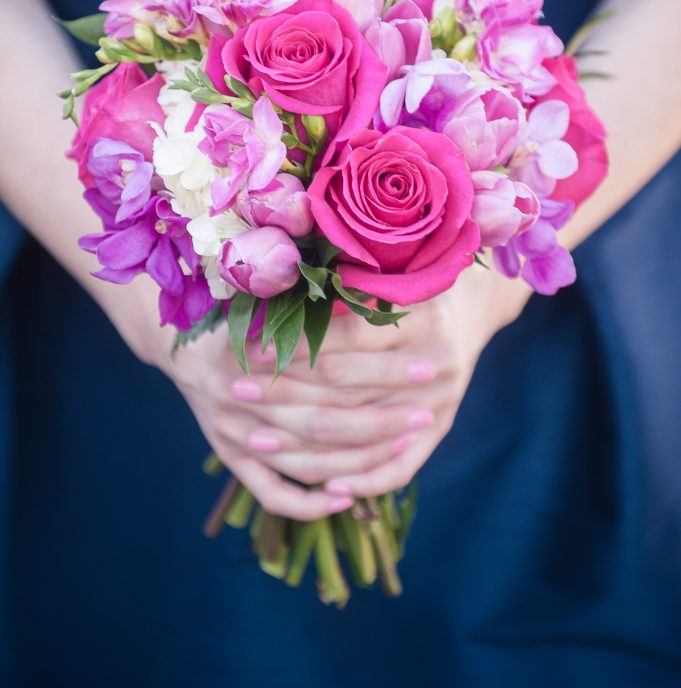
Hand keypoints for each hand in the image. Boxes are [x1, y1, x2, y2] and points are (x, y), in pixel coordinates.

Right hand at [108, 274, 449, 518]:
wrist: (178, 342)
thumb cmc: (239, 309)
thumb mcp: (272, 294)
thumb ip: (315, 300)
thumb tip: (381, 295)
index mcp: (251, 346)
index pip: (331, 365)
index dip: (381, 368)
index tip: (425, 364)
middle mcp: (237, 393)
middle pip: (324, 417)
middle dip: (381, 417)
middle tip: (426, 409)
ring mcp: (231, 431)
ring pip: (307, 458)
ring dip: (360, 458)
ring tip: (404, 444)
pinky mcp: (227, 456)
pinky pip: (271, 491)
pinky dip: (309, 501)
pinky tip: (347, 497)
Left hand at [206, 262, 530, 502]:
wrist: (469, 312)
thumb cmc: (415, 283)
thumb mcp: (389, 276)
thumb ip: (345, 290)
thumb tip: (275, 299)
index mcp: (424, 320)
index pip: (347, 338)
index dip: (296, 343)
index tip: (249, 347)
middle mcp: (436, 367)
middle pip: (346, 390)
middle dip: (285, 392)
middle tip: (236, 389)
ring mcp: (439, 406)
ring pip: (362, 437)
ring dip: (305, 443)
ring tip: (254, 439)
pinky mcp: (439, 435)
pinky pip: (396, 470)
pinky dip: (358, 480)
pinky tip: (318, 484)